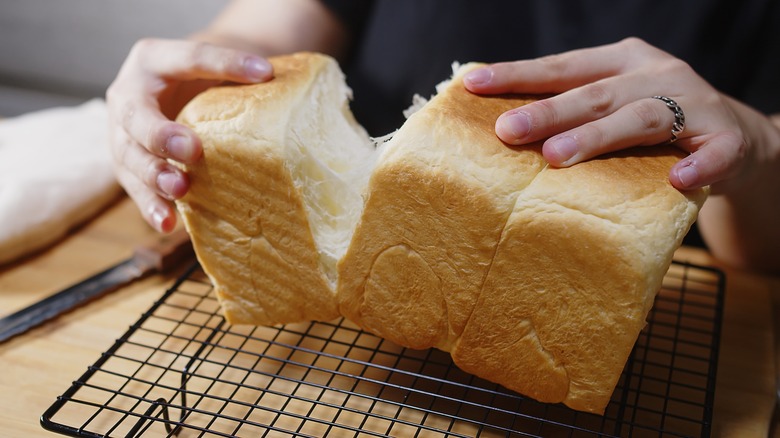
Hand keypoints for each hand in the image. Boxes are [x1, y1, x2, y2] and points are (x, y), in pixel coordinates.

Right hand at [106, 38, 272, 231]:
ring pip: (129, 156)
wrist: (171, 90)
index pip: (190, 58)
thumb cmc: (201, 78)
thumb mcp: (218, 67)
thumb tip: (285, 83)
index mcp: (154, 58)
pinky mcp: (127, 166)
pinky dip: (152, 207)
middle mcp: (128, 94)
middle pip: (138, 115)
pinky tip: (169, 223)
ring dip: (154, 176)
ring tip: (179, 189)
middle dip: (162, 134)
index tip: (264, 72)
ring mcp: (120, 133)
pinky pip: (135, 189)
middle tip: (191, 150)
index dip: (226, 63)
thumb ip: (242, 73)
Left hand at [463, 37, 776, 195]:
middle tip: (506, 131)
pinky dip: (698, 165)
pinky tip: (677, 179)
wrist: (735, 136)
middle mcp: (656, 74)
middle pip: (595, 93)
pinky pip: (716, 153)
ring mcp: (695, 104)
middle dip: (548, 111)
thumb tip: (500, 133)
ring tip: (558, 157)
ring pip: (643, 117)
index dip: (518, 75)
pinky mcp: (728, 139)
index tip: (474, 85)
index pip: (561, 67)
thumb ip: (571, 113)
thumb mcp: (613, 104)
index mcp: (621, 62)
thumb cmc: (654, 125)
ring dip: (600, 136)